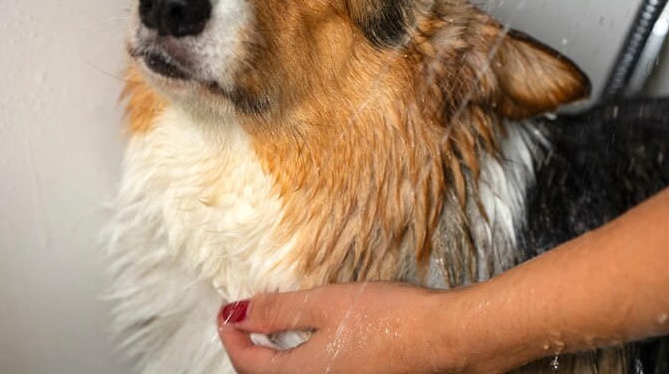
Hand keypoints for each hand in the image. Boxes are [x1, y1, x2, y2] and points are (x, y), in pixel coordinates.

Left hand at [217, 281, 476, 373]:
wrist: (445, 338)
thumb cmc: (390, 319)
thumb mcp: (325, 304)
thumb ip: (278, 311)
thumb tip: (236, 315)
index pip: (248, 363)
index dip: (231, 336)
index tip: (223, 313)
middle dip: (248, 351)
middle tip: (240, 321)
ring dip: (273, 358)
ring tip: (269, 329)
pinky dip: (300, 362)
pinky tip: (309, 342)